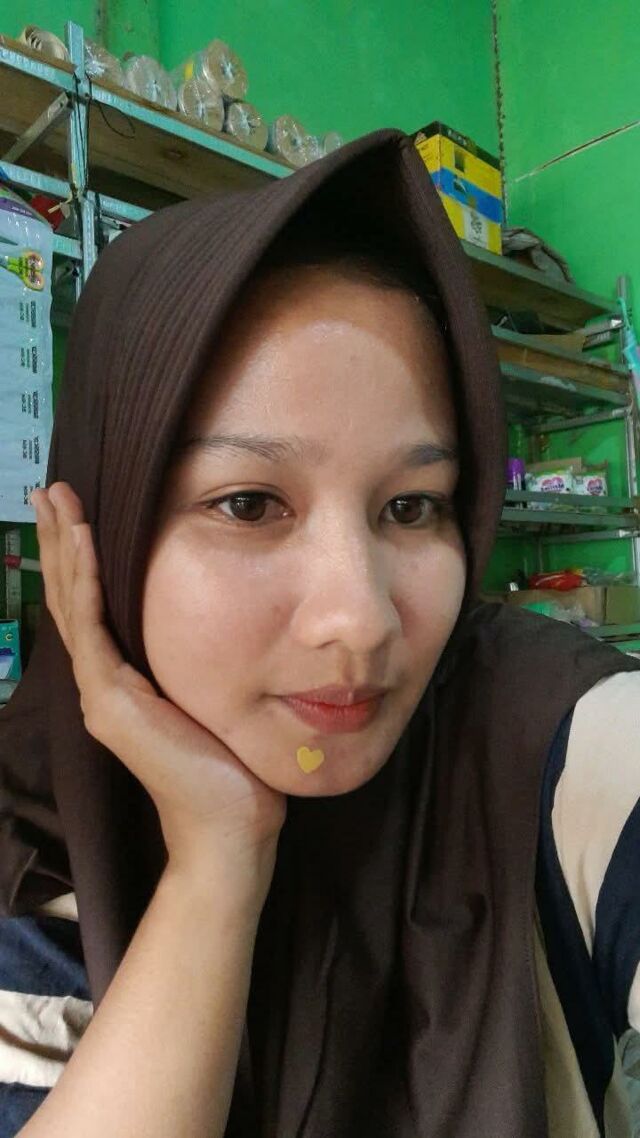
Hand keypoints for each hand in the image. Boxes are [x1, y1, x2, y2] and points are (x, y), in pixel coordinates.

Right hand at [31, 482, 286, 888]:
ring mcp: (100, 692)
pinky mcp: (111, 700)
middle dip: (63, 540)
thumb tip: (224, 623)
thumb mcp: (210, 696)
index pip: (92, 606)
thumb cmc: (230, 768)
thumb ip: (197, 664)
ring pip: (74, 603)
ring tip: (56, 500)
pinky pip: (94, 626)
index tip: (76, 510)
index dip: (81, 557)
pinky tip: (83, 541)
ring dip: (66, 547)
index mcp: (122, 681)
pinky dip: (87, 580)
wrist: (229, 827)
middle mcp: (102, 682)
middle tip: (51, 490)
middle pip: (72, 597)